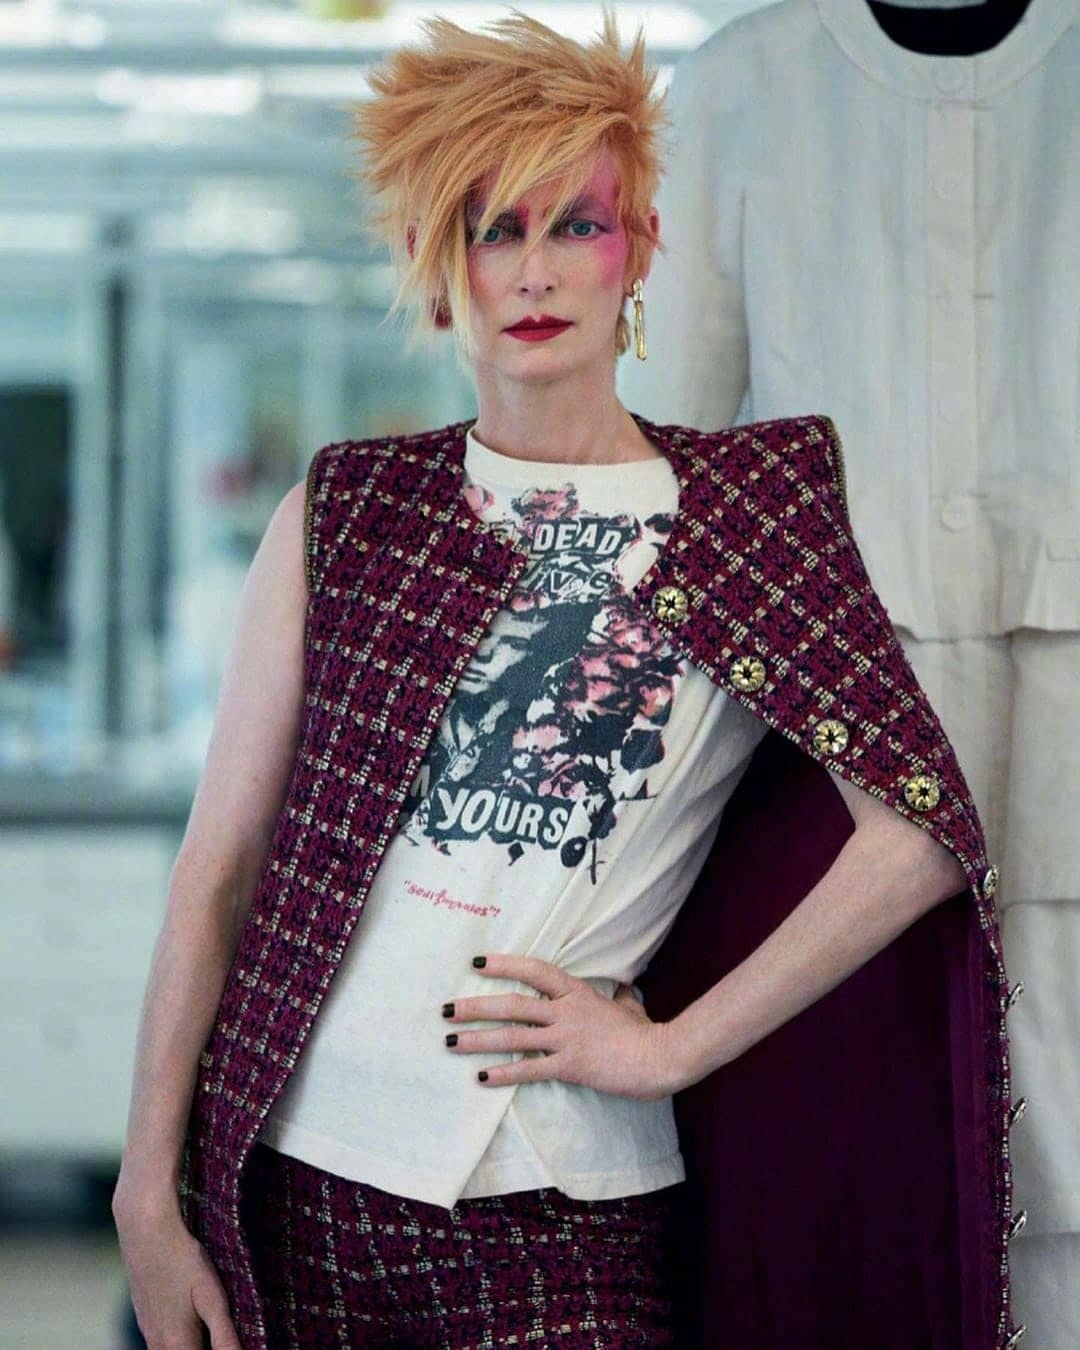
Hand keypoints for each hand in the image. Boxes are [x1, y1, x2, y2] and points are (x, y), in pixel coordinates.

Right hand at [113, 1201, 241, 1349]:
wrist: (145, 1230)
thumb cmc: (182, 1260)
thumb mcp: (211, 1297)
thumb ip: (224, 1335)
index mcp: (176, 1344)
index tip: (236, 1342)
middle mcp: (157, 1344)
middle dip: (207, 1349)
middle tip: (227, 1334)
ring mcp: (148, 1330)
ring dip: (194, 1345)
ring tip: (214, 1331)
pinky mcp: (145, 1316)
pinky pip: (163, 1341)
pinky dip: (181, 1340)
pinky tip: (194, 1321)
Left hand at [442, 953, 677, 1100]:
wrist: (659, 1057)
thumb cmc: (645, 1031)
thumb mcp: (630, 1006)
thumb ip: (621, 996)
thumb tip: (626, 988)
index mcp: (577, 992)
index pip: (535, 971)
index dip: (505, 964)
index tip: (477, 962)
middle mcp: (566, 1011)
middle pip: (513, 1004)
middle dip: (476, 1006)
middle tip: (446, 1009)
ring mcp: (566, 1038)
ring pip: (513, 1035)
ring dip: (478, 1039)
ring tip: (451, 1042)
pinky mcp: (569, 1066)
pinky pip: (529, 1069)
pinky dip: (503, 1073)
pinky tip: (481, 1078)